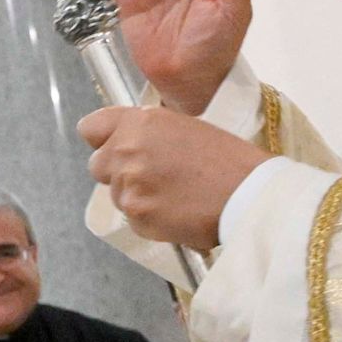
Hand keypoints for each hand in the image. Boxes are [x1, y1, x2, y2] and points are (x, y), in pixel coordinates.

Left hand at [80, 103, 269, 250]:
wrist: (250, 194)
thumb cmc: (228, 159)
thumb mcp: (185, 127)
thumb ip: (148, 133)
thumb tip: (126, 142)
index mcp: (140, 121)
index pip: (91, 128)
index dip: (103, 139)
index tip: (115, 147)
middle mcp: (126, 149)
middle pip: (98, 166)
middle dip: (118, 172)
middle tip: (153, 177)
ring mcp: (128, 184)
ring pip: (115, 195)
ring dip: (136, 197)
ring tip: (174, 195)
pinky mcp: (137, 215)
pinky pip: (132, 219)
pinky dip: (149, 219)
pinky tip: (177, 211)